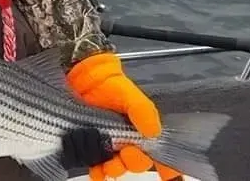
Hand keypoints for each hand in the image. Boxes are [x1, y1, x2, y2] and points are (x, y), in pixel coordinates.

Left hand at [67, 53, 181, 179]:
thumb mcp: (129, 93)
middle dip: (134, 162)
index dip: (166, 166)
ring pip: (118, 167)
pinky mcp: (92, 148)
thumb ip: (143, 110)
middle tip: (128, 154)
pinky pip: (97, 166)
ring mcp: (110, 146)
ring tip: (110, 165)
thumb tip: (153, 131)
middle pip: (138, 162)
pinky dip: (98, 173)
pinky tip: (97, 173)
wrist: (81, 79)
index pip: (159, 152)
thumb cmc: (108, 85)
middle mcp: (128, 141)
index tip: (167, 173)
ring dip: (116, 169)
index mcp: (142, 131)